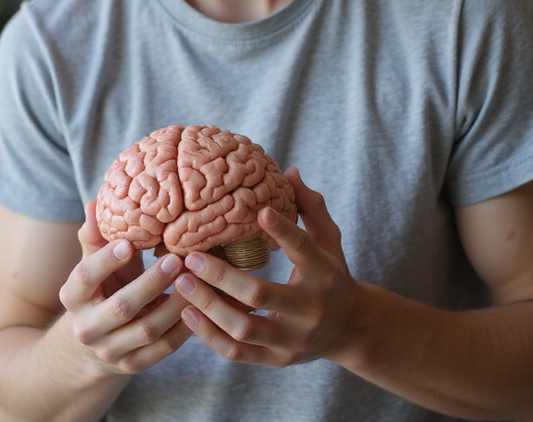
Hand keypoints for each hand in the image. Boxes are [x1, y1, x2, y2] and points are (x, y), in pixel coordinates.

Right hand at [58, 200, 192, 373]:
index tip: (128, 243)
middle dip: (150, 283)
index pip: (85, 276)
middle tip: (177, 259)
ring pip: (147, 330)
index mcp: (73, 296)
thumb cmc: (102, 289)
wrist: (94, 344)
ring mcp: (110, 351)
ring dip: (174, 305)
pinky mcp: (132, 366)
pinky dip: (184, 329)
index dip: (105, 260)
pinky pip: (163, 349)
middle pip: (121, 307)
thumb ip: (96, 238)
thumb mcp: (95, 265)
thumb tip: (95, 203)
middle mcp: (87, 327)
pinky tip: (200, 306)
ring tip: (196, 281)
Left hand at [174, 168, 360, 367]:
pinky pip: (237, 353)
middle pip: (261, 294)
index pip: (303, 250)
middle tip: (191, 257)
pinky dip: (209, 335)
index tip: (259, 211)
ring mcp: (293, 340)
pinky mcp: (278, 360)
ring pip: (244, 328)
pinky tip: (187, 312)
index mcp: (325, 275)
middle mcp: (310, 310)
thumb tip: (289, 172)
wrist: (350, 330)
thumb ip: (310, 207)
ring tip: (181, 282)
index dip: (283, 231)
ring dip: (208, 306)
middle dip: (221, 275)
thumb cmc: (332, 274)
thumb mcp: (329, 240)